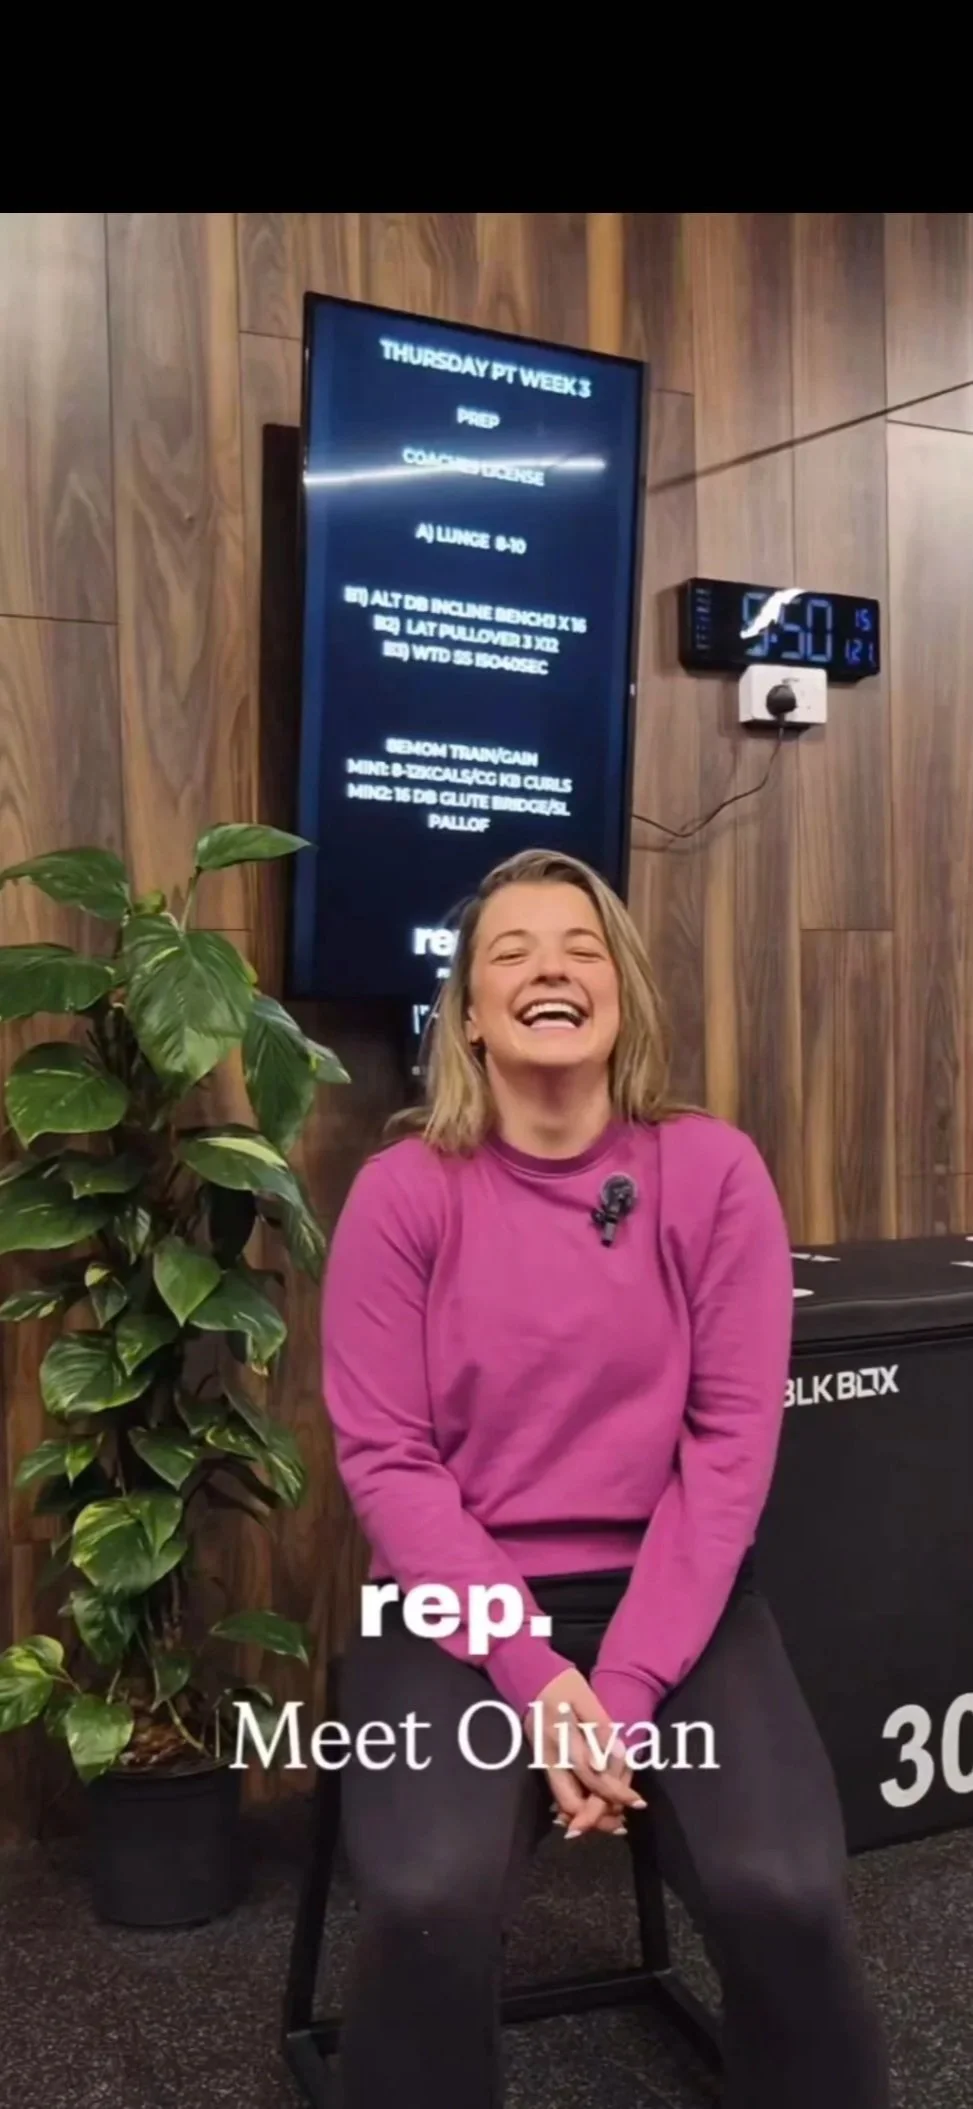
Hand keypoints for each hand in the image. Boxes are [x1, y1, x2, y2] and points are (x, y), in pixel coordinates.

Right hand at [530, 1668, 645, 1838]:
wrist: (531, 1677)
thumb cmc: (564, 1686)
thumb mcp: (586, 1699)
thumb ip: (600, 1728)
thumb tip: (616, 1756)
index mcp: (564, 1740)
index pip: (593, 1777)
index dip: (616, 1793)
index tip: (638, 1803)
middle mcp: (551, 1758)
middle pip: (572, 1802)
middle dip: (597, 1818)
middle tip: (622, 1824)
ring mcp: (544, 1763)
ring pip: (563, 1802)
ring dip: (587, 1814)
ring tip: (614, 1817)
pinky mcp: (543, 1764)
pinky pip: (559, 1792)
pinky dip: (577, 1803)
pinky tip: (595, 1803)